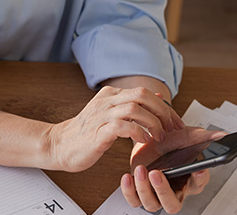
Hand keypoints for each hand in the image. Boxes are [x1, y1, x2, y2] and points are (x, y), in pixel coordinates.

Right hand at [45, 86, 183, 172]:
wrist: (60, 145)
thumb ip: (133, 103)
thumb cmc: (87, 133)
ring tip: (158, 136)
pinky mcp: (97, 131)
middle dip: (162, 111)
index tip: (176, 123)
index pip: (145, 92)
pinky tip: (143, 141)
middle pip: (142, 95)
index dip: (165, 107)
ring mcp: (101, 114)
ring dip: (152, 122)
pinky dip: (137, 132)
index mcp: (111, 94)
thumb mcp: (111, 113)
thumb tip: (158, 94)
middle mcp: (107, 100)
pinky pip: (122, 126)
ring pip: (135, 108)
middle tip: (171, 129)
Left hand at [120, 127, 224, 213]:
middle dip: (163, 190)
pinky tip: (128, 177)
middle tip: (157, 174)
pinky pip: (134, 200)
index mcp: (189, 179)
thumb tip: (222, 135)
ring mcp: (155, 193)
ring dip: (145, 189)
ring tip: (141, 170)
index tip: (197, 169)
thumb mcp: (186, 135)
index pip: (198, 184)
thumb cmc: (169, 140)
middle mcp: (173, 190)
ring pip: (152, 204)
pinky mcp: (139, 191)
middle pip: (172, 204)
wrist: (148, 137)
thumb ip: (204, 136)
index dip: (199, 178)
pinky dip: (129, 191)